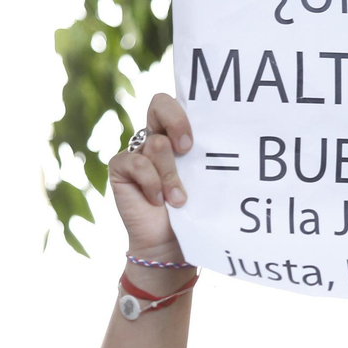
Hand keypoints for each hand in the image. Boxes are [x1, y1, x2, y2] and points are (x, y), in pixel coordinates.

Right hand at [109, 93, 194, 260]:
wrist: (170, 244)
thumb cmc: (192, 212)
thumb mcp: (203, 180)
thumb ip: (205, 157)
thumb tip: (227, 142)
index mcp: (177, 135)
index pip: (177, 103)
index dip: (184, 112)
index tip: (195, 141)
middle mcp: (155, 137)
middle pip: (159, 103)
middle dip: (177, 122)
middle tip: (187, 149)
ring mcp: (137, 151)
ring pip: (157, 144)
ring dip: (171, 175)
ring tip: (177, 199)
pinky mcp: (120, 167)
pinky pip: (138, 162)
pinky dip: (152, 183)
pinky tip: (157, 200)